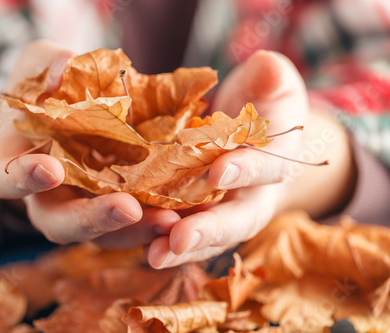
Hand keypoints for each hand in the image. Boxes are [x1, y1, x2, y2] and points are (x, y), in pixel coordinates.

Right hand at [0, 40, 179, 246]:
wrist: (71, 103)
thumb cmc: (45, 87)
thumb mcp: (40, 65)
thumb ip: (46, 64)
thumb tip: (63, 66)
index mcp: (16, 162)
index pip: (6, 180)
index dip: (23, 179)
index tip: (50, 168)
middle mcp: (47, 195)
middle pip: (59, 223)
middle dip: (92, 219)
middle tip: (128, 209)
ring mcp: (83, 204)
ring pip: (102, 233)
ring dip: (135, 231)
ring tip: (170, 221)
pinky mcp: (115, 205)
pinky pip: (133, 222)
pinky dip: (155, 220)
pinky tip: (182, 213)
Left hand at [146, 50, 354, 268]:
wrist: (253, 130)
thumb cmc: (266, 103)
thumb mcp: (275, 83)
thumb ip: (272, 78)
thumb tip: (267, 65)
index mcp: (277, 162)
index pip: (268, 168)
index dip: (248, 169)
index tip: (220, 170)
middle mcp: (252, 196)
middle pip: (236, 220)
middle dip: (209, 230)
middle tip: (179, 239)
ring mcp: (224, 210)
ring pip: (207, 235)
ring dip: (180, 247)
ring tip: (153, 255)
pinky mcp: (197, 213)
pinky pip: (182, 230)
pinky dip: (161, 238)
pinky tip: (139, 244)